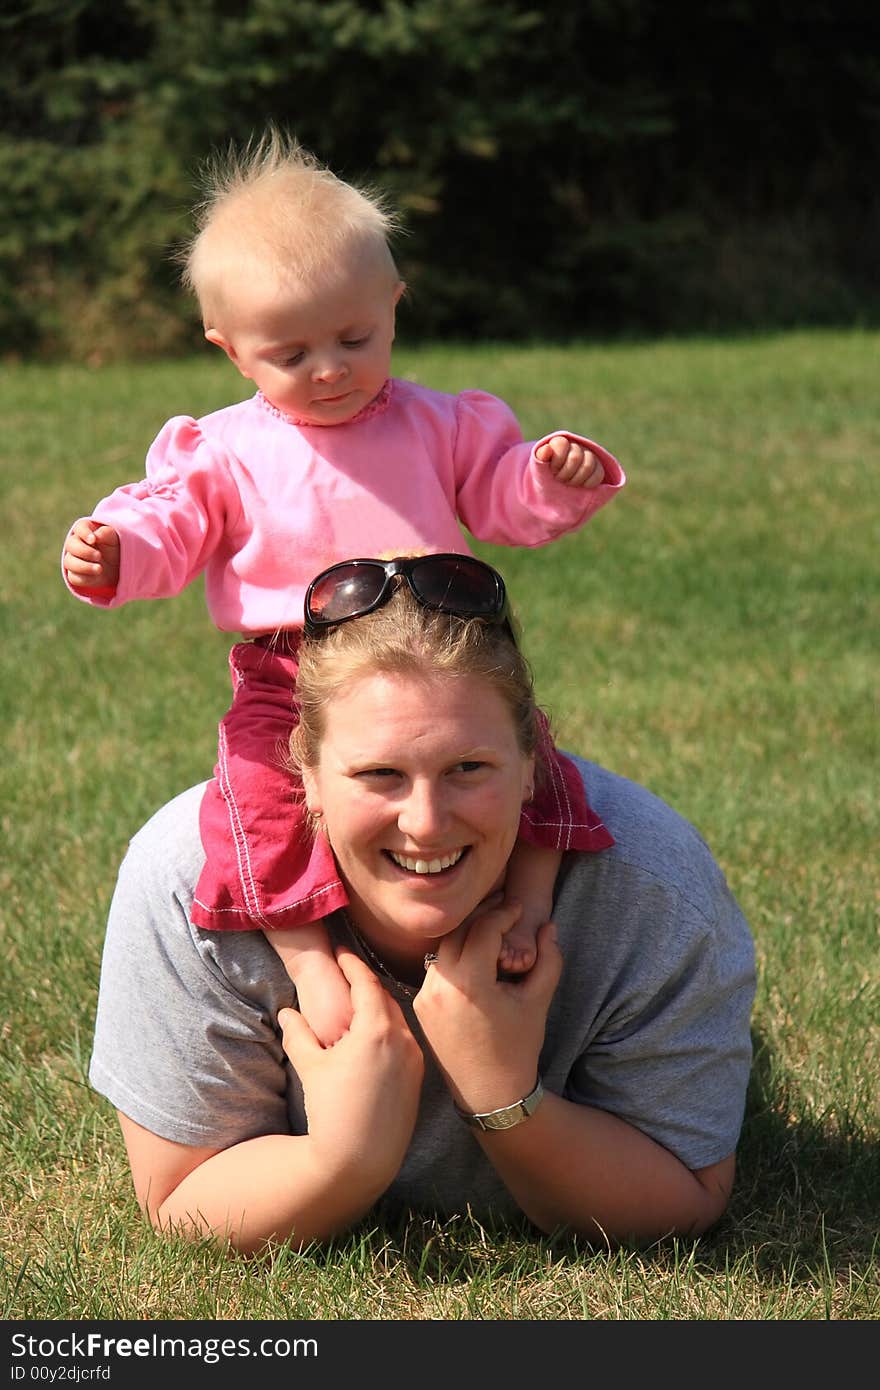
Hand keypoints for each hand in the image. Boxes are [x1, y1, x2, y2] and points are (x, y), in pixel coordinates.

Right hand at [63, 518, 120, 589]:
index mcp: (84, 530)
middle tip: (99, 556)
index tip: (93, 540)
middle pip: (70, 545)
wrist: (118, 567)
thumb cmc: (114, 548)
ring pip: (69, 562)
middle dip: (84, 551)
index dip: (84, 533)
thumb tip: (96, 535)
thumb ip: (106, 534)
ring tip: (99, 569)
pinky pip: (74, 577)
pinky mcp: (74, 575)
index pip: (79, 528)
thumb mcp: (115, 539)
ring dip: (84, 566)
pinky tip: (97, 576)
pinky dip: (85, 578)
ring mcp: (73, 560)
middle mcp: (75, 544)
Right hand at [278, 947, 423, 1189]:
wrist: (360, 1159)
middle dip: (366, 983)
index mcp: (376, 1029)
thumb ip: (298, 1034)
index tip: (341, 951)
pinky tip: (374, 1037)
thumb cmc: (332, 1111)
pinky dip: (389, 1031)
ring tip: (360, 1003)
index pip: (366, 983)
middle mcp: (402, 1039)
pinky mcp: (417, 1079)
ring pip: (398, 1020)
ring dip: (379, 1007)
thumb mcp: (310, 1067)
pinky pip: (405, 1042)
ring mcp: (414, 1060)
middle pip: (385, 998)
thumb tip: (287, 1013)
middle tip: (348, 971)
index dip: (353, 964)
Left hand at [413, 899, 561, 1116]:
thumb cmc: (518, 1047)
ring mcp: (426, 996)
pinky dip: (455, 957)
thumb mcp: (538, 1000)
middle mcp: (440, 986)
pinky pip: (437, 968)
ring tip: (491, 931)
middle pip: (459, 932)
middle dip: (482, 917)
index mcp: (470, 983)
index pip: (484, 929)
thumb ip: (548, 958)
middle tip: (504, 910)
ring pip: (444, 948)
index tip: (518, 908)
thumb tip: (549, 926)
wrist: (490, 1093)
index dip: (503, 913)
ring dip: (466, 935)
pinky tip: (475, 957)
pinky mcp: (421, 1005)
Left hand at [535, 435, 603, 488]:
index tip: (551, 471)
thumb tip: (546, 449)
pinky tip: (580, 487)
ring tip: (569, 484)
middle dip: (565, 473)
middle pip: (575, 457)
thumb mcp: (539, 470)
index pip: (561, 444)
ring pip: (588, 465)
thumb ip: (540, 459)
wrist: (554, 493)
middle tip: (559, 480)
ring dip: (576, 479)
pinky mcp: (597, 467)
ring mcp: (588, 456)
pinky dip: (588, 483)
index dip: (556, 462)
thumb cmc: (544, 480)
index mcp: (559, 443)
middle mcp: (575, 446)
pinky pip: (598, 474)